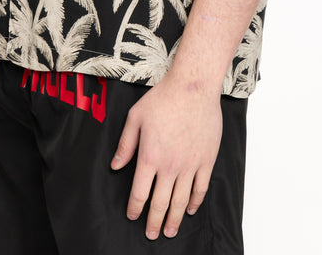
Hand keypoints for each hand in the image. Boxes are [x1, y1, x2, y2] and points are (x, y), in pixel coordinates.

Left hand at [110, 73, 222, 239]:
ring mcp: (190, 164)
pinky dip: (195, 202)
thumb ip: (125, 144)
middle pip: (160, 203)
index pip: (140, 192)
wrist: (193, 88)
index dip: (135, 208)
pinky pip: (201, 188)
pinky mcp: (206, 160)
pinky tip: (191, 209)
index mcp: (150, 156)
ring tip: (170, 231)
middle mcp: (170, 165)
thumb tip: (115, 166)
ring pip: (182, 201)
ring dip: (175, 219)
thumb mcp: (135, 117)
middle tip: (151, 234)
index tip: (133, 216)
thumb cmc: (163, 98)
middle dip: (154, 221)